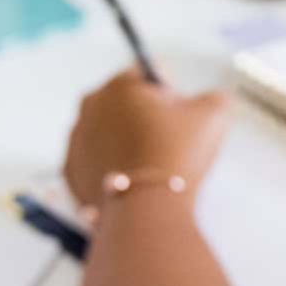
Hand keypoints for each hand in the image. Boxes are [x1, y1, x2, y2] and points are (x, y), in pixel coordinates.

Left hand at [64, 70, 231, 209]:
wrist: (145, 212)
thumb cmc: (177, 156)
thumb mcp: (213, 115)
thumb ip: (214, 97)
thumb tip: (212, 100)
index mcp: (120, 85)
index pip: (150, 73)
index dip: (172, 93)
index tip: (182, 117)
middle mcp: (90, 106)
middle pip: (126, 102)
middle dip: (147, 116)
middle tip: (170, 144)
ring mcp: (76, 141)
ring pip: (109, 132)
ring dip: (128, 142)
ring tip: (153, 166)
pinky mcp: (71, 173)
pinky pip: (97, 161)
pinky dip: (114, 167)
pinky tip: (135, 182)